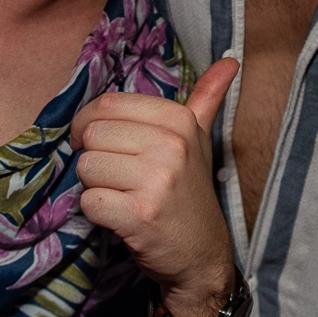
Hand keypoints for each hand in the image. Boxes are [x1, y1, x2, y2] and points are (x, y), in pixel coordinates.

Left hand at [70, 58, 237, 316]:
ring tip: (122, 197)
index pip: (107, 105)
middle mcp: (171, 144)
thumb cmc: (190, 194)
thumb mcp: (200, 141)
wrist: (202, 257)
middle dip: (94, 160)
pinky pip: (89, 201)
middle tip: (117, 178)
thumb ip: (207, 99)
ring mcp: (157, 180)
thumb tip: (231, 60)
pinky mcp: (140, 214)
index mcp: (180, 120)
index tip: (104, 146)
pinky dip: (96, 213)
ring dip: (95, 188)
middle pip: (92, 135)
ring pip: (86, 168)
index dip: (90, 126)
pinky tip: (120, 218)